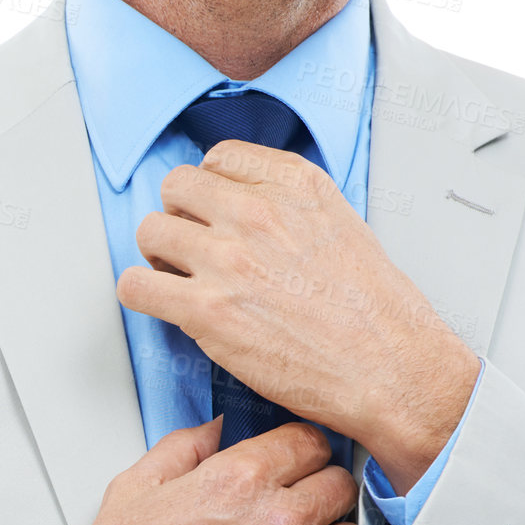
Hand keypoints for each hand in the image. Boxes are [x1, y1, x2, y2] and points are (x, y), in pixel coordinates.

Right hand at [16, 416, 361, 524]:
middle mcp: (275, 522)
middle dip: (321, 490)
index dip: (302, 450)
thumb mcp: (133, 488)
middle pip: (340, 486)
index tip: (297, 462)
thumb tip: (213, 430)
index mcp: (237, 480)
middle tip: (302, 504)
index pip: (310, 442)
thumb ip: (182, 447)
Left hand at [115, 139, 479, 492]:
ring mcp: (228, 260)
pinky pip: (135, 285)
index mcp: (295, 185)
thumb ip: (288, 205)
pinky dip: (141, 294)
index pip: (218, 157)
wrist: (388, 367)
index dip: (210, 190)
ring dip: (158, 256)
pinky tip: (166, 306)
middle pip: (175, 187)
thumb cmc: (373, 310)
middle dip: (180, 217)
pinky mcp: (205, 310)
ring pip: (148, 231)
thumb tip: (242, 205)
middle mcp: (257, 213)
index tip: (216, 214)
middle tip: (194, 249)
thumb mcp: (341, 224)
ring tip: (181, 279)